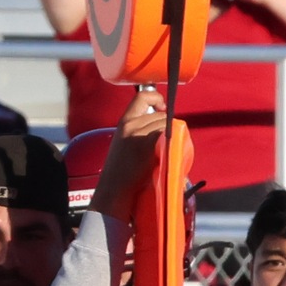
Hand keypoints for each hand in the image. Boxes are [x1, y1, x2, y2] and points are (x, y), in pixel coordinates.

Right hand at [90, 90, 169, 218]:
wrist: (114, 189)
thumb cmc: (120, 171)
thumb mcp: (123, 143)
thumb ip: (137, 130)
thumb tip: (161, 122)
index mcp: (123, 123)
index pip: (142, 97)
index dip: (156, 98)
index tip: (162, 107)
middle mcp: (131, 125)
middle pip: (160, 114)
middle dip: (165, 124)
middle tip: (162, 140)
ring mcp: (139, 134)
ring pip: (165, 124)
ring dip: (169, 134)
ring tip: (162, 149)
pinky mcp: (148, 144)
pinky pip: (167, 133)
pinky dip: (170, 140)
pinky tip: (165, 151)